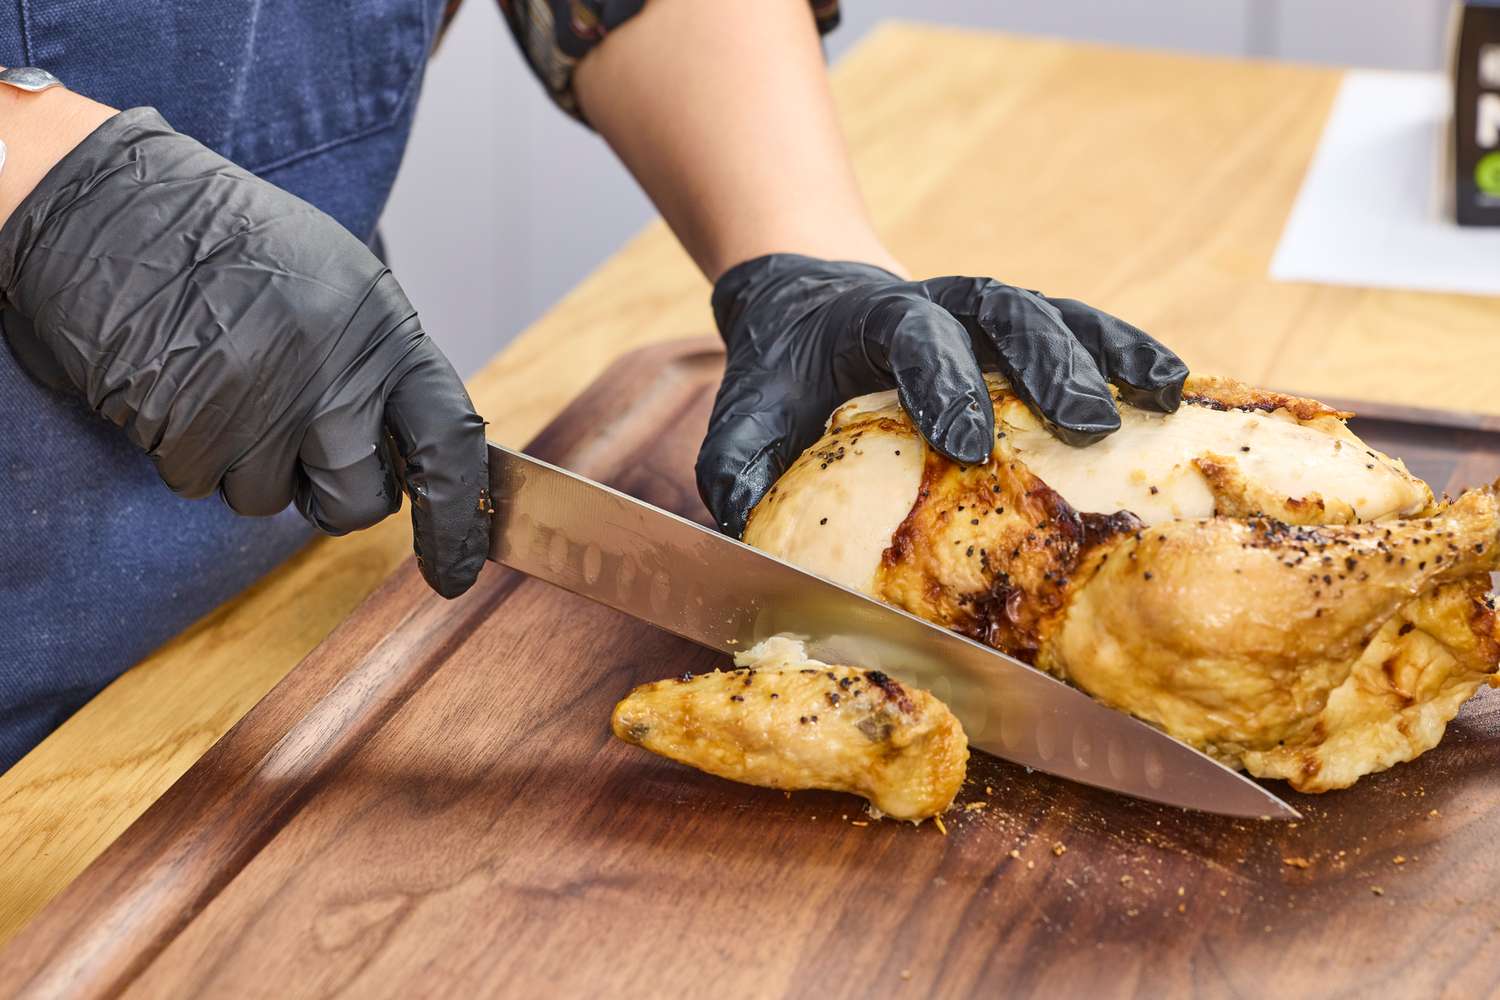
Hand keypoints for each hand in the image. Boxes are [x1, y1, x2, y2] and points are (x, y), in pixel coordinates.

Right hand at [0, 108, 489, 596]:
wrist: (116, 204)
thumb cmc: (230, 241)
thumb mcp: (338, 282)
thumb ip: (380, 366)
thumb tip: (413, 453)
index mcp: (384, 331)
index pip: (452, 443)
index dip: (458, 520)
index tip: (456, 570)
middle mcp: (334, 373)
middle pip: (362, 501)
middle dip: (335, 497)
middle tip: (301, 450)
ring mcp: (263, 406)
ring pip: (272, 501)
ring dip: (248, 465)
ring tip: (225, 385)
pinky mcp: (192, 428)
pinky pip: (203, 485)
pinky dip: (188, 452)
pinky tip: (182, 387)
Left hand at [696, 254, 1188, 535]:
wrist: (809, 306)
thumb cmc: (783, 376)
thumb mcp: (746, 411)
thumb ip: (738, 460)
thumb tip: (743, 519)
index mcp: (872, 320)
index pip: (913, 334)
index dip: (942, 380)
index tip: (965, 441)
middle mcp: (942, 303)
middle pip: (1005, 312)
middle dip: (1048, 364)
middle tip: (1087, 424)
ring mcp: (988, 314)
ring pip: (1057, 313)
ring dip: (1109, 351)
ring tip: (1161, 395)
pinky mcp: (1021, 334)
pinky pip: (1083, 332)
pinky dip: (1128, 352)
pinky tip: (1174, 387)